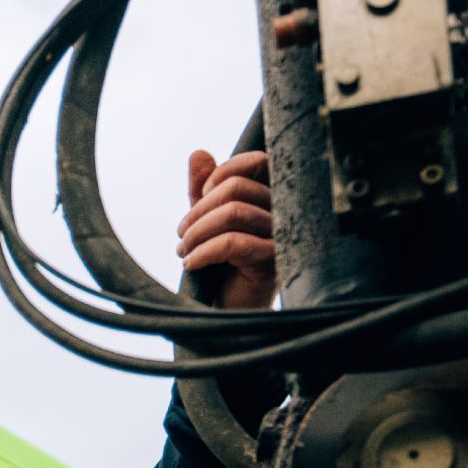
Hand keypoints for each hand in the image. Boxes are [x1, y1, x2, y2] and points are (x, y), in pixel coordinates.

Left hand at [176, 149, 274, 311]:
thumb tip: (198, 154)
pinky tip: (191, 264)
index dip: (219, 176)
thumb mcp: (209, 222)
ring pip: (233, 213)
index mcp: (275, 195)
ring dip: (196, 233)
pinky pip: (234, 243)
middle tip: (182, 235)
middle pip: (236, 188)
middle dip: (198, 211)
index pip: (254, 161)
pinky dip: (203, 252)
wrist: (234, 313)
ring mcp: (284, 235)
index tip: (199, 202)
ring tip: (184, 251)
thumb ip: (203, 189)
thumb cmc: (224, 266)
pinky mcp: (274, 262)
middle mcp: (286, 211)